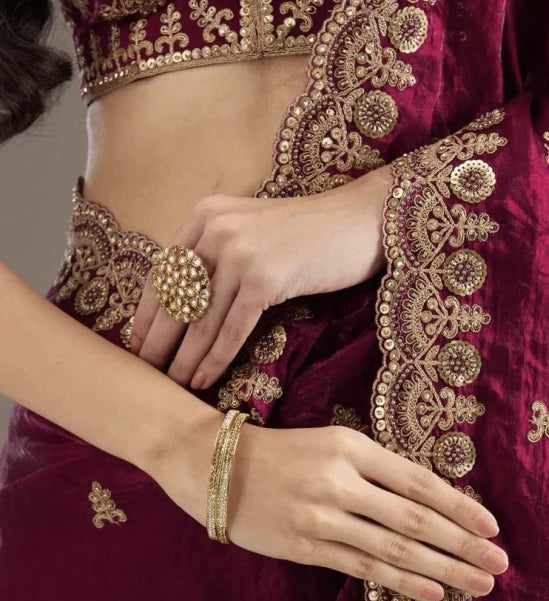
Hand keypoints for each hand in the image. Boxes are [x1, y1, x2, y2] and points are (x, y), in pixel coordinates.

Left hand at [130, 166, 391, 390]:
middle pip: (175, 297)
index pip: (164, 272)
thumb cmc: (310, 234)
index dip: (147, 314)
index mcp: (206, 215)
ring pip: (200, 319)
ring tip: (173, 385)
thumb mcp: (252, 230)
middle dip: (158, 341)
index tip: (136, 344)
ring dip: (184, 358)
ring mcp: (240, 253)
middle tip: (145, 373)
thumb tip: (185, 302)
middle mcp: (215, 229)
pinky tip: (205, 378)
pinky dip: (216, 358)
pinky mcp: (265, 278)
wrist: (359, 221)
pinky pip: (232, 329)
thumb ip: (217, 253)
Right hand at [159, 412, 507, 600]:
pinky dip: (400, 582)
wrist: (214, 467)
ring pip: (394, 548)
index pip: (420, 482)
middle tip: (499, 564)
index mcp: (353, 447)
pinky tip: (431, 592)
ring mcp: (322, 516)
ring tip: (477, 584)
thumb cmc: (284, 454)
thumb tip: (432, 504)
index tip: (492, 527)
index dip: (460, 507)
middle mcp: (341, 481)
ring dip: (442, 569)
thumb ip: (377, 470)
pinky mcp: (303, 546)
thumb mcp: (334, 444)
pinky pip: (362, 567)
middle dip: (463, 544)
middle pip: (415, 519)